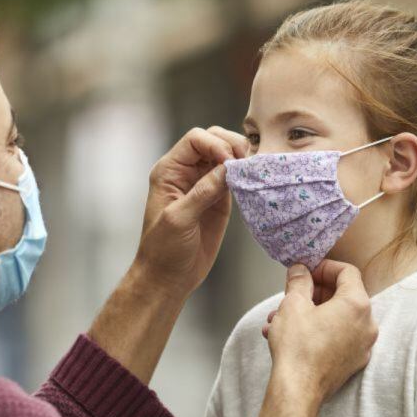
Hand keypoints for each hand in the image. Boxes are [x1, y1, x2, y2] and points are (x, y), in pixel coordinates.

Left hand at [134, 126, 248, 293]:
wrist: (169, 277)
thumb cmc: (164, 250)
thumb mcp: (179, 219)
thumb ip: (202, 192)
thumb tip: (227, 168)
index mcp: (169, 171)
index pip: (195, 139)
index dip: (214, 143)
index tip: (228, 161)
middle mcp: (186, 173)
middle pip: (212, 140)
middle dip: (231, 145)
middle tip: (244, 163)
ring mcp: (204, 184)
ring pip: (226, 156)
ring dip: (240, 158)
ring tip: (251, 171)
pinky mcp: (219, 199)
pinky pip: (234, 177)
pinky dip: (244, 176)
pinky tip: (252, 182)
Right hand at [250, 260, 377, 416]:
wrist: (297, 390)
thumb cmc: (298, 349)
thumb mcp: (293, 304)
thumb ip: (299, 281)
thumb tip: (300, 271)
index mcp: (357, 304)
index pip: (347, 272)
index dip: (324, 268)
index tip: (307, 272)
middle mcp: (367, 324)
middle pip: (343, 295)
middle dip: (314, 292)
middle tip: (293, 294)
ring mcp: (363, 345)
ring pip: (337, 318)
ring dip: (311, 313)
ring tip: (282, 319)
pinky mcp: (353, 362)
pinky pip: (338, 337)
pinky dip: (319, 331)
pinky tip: (293, 335)